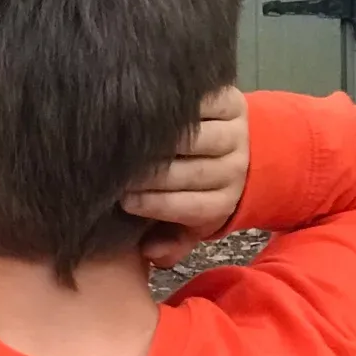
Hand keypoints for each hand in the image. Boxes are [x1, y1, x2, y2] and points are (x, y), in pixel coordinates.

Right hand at [124, 86, 249, 267]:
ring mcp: (236, 133)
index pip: (192, 207)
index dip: (157, 205)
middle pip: (195, 172)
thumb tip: (151, 253)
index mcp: (222, 202)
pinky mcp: (232, 102)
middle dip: (155, 172)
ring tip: (132, 138)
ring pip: (198, 137)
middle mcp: (235, 169)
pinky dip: (181, 106)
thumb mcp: (187, 219)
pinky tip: (152, 108)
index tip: (125, 200)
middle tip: (120, 168)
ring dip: (165, 138)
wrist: (233, 143)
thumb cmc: (194, 184)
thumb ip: (169, 240)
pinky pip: (205, 103)